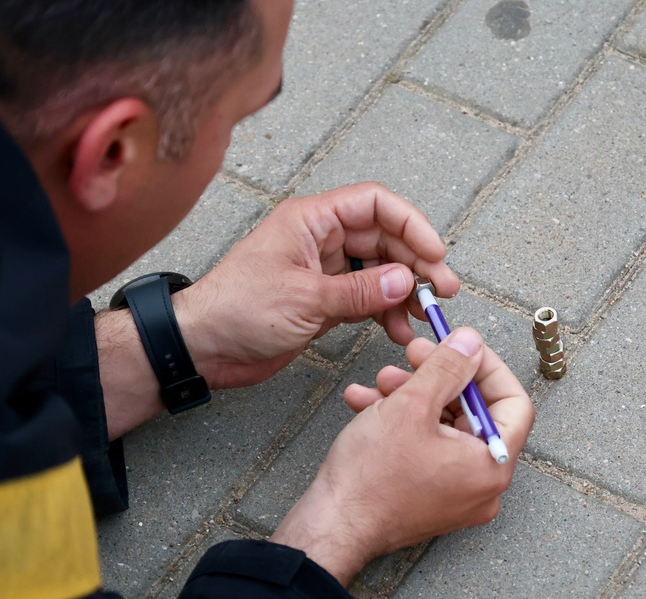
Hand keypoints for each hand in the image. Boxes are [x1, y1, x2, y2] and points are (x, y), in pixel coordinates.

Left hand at [175, 182, 459, 387]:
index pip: (374, 204)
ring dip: (404, 292)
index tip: (434, 253)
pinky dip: (386, 312)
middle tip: (442, 292)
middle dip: (416, 263)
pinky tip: (398, 330)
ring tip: (423, 316)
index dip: (411, 224)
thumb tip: (406, 281)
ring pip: (380, 270)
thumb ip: (360, 291)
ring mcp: (325, 269)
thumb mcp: (304, 299)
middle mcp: (321, 239)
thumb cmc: (236, 309)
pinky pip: (367, 298)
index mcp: (312, 219)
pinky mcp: (325, 299)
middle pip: (385, 238)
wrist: (203, 346)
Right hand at [269, 328, 534, 585]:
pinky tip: (367, 403)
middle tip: (413, 354)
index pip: (514, 402)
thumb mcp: (412, 405)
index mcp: (492, 466)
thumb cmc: (372, 476)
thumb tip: (471, 342)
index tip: (458, 346)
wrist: (330, 528)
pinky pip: (427, 449)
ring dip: (413, 396)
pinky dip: (403, 424)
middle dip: (439, 378)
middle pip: (474, 413)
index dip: (486, 367)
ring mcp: (456, 495)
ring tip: (380, 382)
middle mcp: (483, 486)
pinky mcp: (429, 498)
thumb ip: (448, 367)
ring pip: (444, 427)